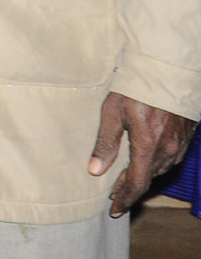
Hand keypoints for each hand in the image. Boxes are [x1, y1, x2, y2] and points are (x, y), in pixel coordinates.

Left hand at [88, 92, 197, 215]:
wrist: (167, 71)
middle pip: (148, 178)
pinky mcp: (185, 137)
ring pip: (159, 170)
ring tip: (123, 181)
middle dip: (129, 188)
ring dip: (141, 177)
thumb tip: (95, 170)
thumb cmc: (135, 88)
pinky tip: (143, 162)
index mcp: (148, 146)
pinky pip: (169, 159)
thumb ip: (105, 143)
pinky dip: (153, 166)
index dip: (125, 197)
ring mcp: (179, 144)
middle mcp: (167, 150)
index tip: (114, 209)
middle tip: (113, 195)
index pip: (137, 182)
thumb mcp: (112, 112)